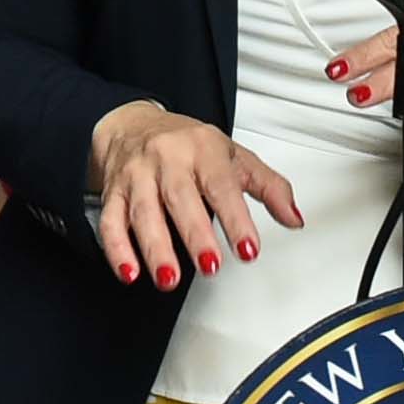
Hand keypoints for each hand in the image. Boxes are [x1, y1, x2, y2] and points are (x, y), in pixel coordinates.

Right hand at [87, 101, 303, 288]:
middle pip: (180, 198)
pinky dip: (117, 250)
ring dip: (155, 249)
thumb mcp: (234, 156)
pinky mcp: (113, 193)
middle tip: (210, 267)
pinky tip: (129, 272)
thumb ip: (269, 187)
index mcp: (203, 149)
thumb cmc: (187, 144)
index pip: (222, 184)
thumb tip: (293, 218)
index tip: (248, 249)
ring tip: (169, 279)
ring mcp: (137, 176)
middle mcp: (168, 159)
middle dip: (195, 235)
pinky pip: (110, 222)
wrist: (132, 123)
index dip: (236, 218)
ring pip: (143, 212)